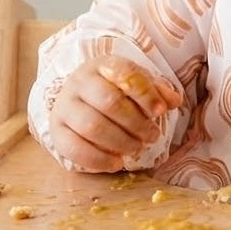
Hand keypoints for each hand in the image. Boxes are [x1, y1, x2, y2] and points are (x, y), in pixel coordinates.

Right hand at [48, 55, 181, 171]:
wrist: (78, 98)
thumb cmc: (114, 91)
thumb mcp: (137, 85)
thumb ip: (157, 91)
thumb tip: (174, 101)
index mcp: (103, 66)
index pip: (125, 74)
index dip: (146, 94)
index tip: (161, 111)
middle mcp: (80, 82)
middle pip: (109, 102)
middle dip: (135, 123)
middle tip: (152, 136)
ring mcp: (64, 106)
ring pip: (92, 126)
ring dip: (120, 142)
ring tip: (137, 148)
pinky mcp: (56, 131)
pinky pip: (74, 148)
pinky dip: (98, 159)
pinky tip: (117, 163)